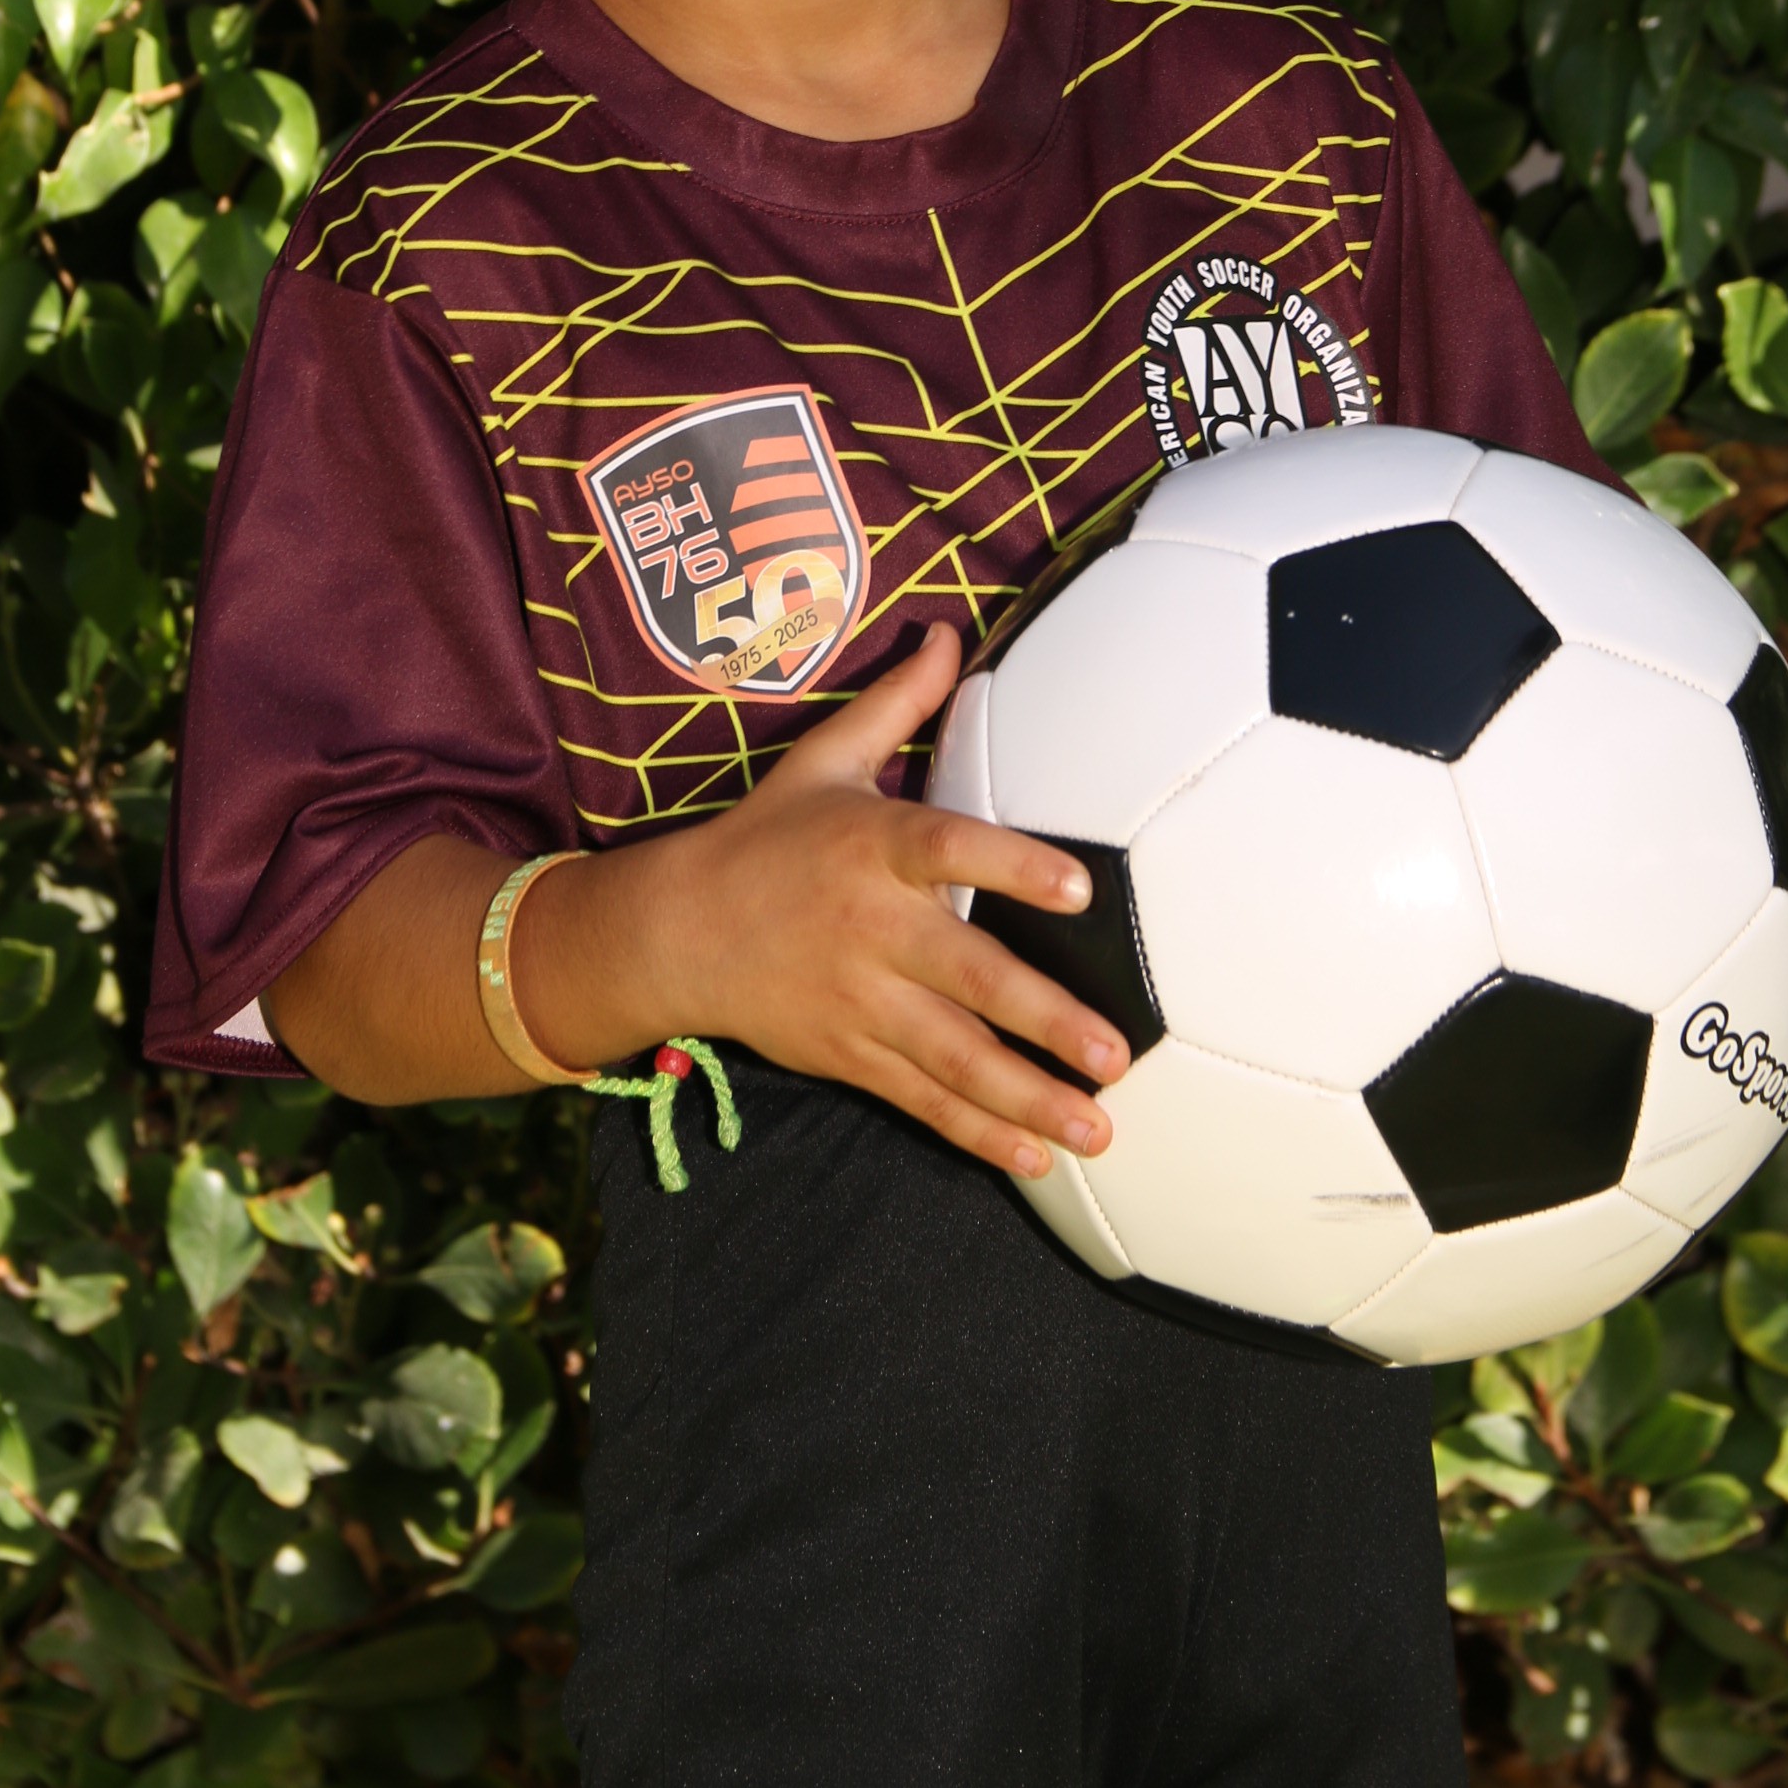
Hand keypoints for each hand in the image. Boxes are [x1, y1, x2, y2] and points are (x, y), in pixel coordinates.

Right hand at [533, 624, 1127, 1180]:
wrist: (672, 930)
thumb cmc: (764, 837)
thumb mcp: (823, 760)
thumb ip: (897, 703)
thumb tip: (950, 631)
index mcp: (871, 846)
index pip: (948, 849)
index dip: (1013, 866)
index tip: (1081, 887)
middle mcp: (870, 928)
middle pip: (966, 977)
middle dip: (1044, 1020)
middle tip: (1116, 1051)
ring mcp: (857, 1002)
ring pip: (952, 1058)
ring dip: (1027, 1097)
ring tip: (1098, 1126)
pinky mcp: (846, 1055)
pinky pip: (920, 1099)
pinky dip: (976, 1133)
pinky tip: (1035, 1157)